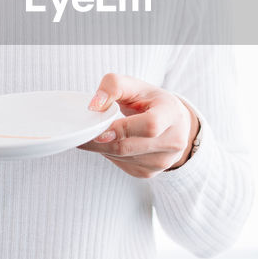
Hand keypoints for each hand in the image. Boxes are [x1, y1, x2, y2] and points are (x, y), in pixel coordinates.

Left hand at [77, 73, 200, 177]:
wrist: (175, 124)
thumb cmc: (153, 102)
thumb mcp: (137, 86)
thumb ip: (114, 86)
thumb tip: (95, 106)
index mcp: (172, 115)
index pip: (150, 125)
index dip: (122, 128)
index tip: (100, 127)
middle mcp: (172, 141)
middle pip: (128, 147)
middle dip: (99, 140)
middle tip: (82, 132)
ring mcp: (161, 161)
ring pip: (121, 157)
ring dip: (102, 147)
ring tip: (95, 132)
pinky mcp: (149, 173)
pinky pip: (121, 164)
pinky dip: (109, 153)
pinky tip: (110, 141)